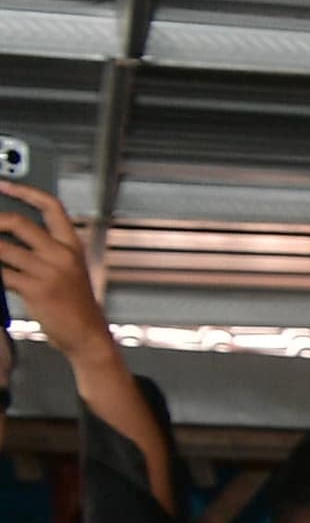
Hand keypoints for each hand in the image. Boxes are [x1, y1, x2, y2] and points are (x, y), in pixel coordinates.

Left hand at [0, 183, 111, 351]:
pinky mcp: (36, 289)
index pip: (51, 206)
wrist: (88, 336)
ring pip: (2, 248)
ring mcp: (49, 272)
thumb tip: (10, 238)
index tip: (5, 186)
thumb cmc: (77, 307)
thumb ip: (46, 251)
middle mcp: (61, 255)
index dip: (25, 191)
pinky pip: (2, 273)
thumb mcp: (69, 271)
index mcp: (72, 246)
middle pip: (19, 222)